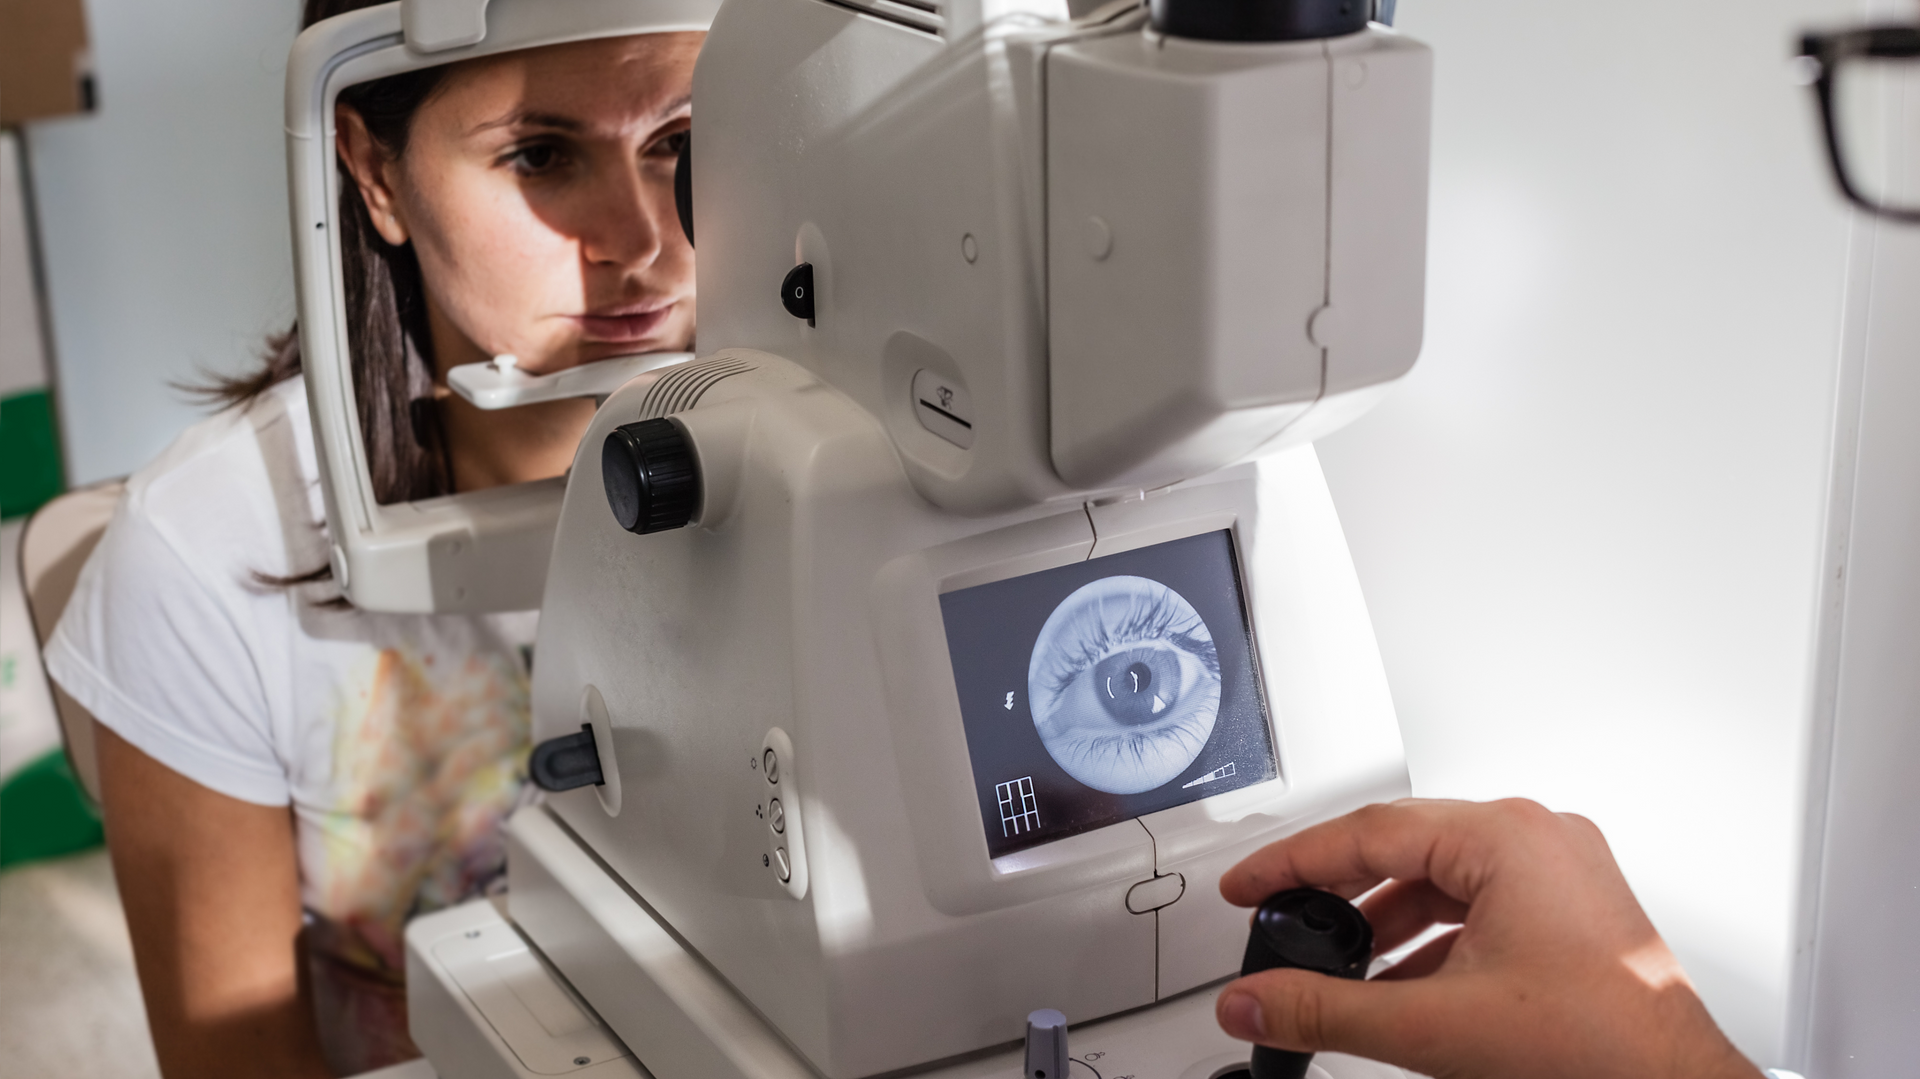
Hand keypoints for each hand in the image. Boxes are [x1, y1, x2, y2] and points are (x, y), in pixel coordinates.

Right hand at [1214, 798, 1763, 1078]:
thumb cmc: (1601, 1050)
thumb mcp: (1432, 1028)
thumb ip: (1325, 1010)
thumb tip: (1254, 1002)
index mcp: (1507, 840)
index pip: (1367, 831)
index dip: (1293, 863)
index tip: (1250, 886)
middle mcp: (1538, 839)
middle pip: (1403, 846)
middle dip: (1335, 891)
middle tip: (1280, 913)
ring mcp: (1561, 871)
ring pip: (1441, 876)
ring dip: (1382, 920)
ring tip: (1336, 963)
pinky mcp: (1572, 908)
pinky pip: (1478, 903)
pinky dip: (1429, 938)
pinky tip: (1399, 982)